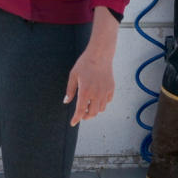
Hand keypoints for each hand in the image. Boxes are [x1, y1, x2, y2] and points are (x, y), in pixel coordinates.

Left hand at [64, 7, 117, 125]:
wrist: (100, 54)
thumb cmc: (84, 64)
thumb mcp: (73, 76)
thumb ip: (70, 90)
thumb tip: (66, 101)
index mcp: (85, 92)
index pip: (80, 111)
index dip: (76, 119)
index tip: (73, 123)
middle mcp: (96, 94)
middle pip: (92, 113)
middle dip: (86, 116)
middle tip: (81, 114)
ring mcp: (105, 92)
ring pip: (101, 109)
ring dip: (94, 110)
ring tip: (89, 106)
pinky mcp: (111, 88)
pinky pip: (108, 101)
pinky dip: (102, 103)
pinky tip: (98, 98)